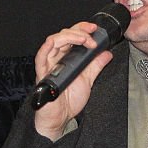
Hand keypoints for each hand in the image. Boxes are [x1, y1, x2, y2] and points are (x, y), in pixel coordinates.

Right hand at [32, 21, 114, 139]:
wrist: (60, 118)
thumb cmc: (68, 101)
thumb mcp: (88, 81)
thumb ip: (96, 66)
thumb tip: (106, 53)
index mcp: (65, 59)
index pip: (71, 36)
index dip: (82, 29)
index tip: (94, 29)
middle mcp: (56, 59)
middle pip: (63, 35)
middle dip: (79, 30)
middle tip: (92, 33)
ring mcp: (48, 64)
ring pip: (53, 40)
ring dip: (70, 36)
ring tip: (84, 40)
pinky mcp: (42, 73)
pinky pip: (41, 56)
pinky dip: (49, 46)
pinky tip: (61, 42)